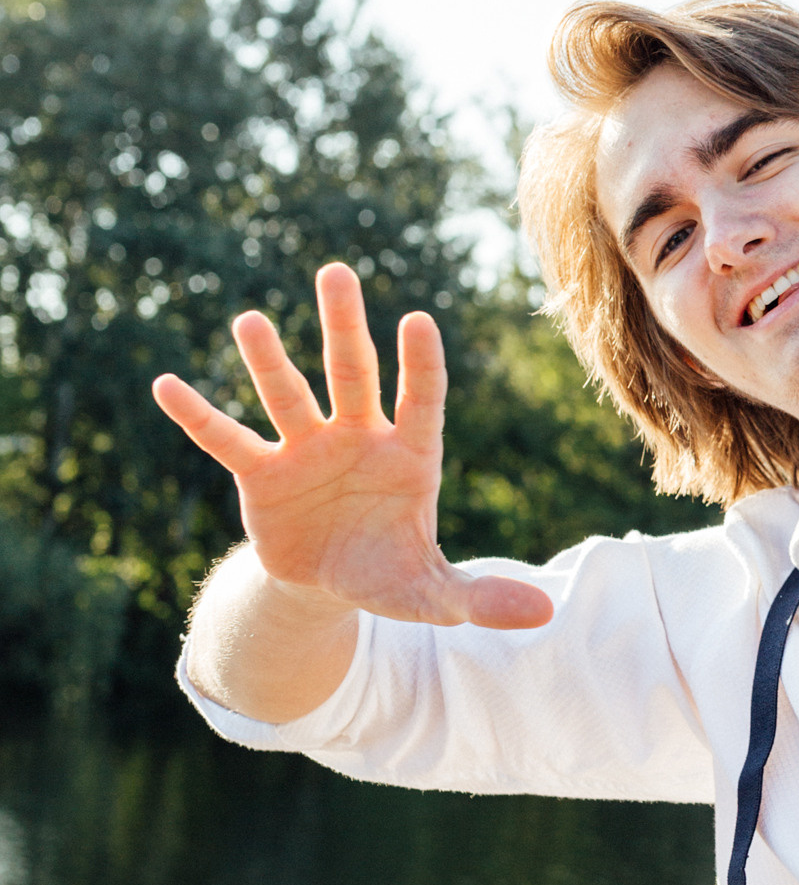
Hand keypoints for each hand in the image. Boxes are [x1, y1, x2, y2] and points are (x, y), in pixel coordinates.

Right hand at [153, 265, 553, 629]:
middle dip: (345, 327)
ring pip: (288, 396)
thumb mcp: (435, 594)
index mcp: (410, 455)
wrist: (329, 585)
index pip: (421, 400)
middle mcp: (358, 438)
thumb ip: (482, 597)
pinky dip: (198, 417)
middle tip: (336, 273)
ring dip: (269, 361)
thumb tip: (545, 611)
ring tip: (250, 322)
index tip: (418, 321)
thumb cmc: (391, 573)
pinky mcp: (262, 474)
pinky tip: (166, 385)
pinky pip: (227, 440)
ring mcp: (307, 450)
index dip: (420, 365)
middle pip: (353, 374)